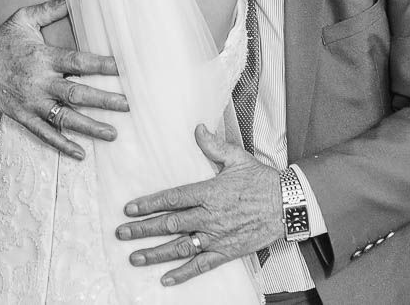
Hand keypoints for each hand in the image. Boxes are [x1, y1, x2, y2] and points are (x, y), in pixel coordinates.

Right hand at [0, 0, 125, 158]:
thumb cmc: (2, 41)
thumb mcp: (23, 19)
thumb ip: (49, 9)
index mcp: (42, 57)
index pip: (77, 62)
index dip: (100, 65)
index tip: (123, 69)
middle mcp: (38, 82)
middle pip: (75, 93)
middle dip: (103, 100)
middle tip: (127, 105)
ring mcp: (31, 102)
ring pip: (64, 118)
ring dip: (89, 126)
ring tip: (113, 133)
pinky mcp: (23, 116)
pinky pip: (44, 134)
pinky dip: (62, 145)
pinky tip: (81, 154)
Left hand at [115, 125, 282, 285]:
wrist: (287, 205)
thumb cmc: (262, 180)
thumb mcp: (237, 158)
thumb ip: (214, 146)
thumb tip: (197, 129)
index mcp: (209, 191)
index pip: (172, 198)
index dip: (149, 203)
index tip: (130, 208)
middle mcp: (209, 216)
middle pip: (169, 224)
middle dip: (143, 229)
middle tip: (121, 233)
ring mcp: (217, 236)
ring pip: (180, 247)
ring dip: (155, 253)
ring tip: (135, 257)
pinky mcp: (227, 252)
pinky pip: (201, 265)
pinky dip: (183, 273)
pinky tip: (166, 279)